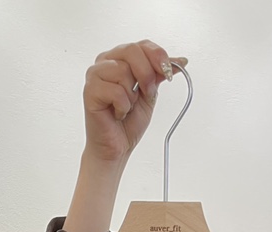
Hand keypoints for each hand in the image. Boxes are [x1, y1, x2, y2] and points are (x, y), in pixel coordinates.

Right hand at [83, 40, 187, 165]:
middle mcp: (105, 62)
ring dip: (131, 95)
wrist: (117, 147)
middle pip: (132, 51)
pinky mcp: (90, 91)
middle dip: (146, 74)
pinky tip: (117, 113)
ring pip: (123, 71)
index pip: (142, 45)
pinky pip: (116, 91)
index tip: (168, 73)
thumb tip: (181, 61)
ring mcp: (95, 75)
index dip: (158, 56)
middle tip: (147, 93)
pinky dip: (123, 106)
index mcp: (120, 58)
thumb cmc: (128, 122)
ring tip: (126, 106)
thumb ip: (160, 74)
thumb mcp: (151, 93)